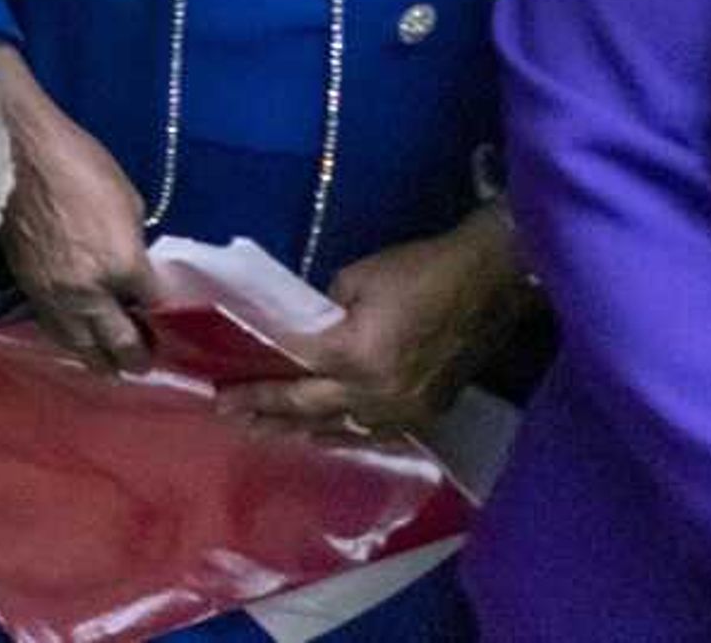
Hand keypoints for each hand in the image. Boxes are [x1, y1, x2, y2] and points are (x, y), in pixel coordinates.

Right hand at [0, 48, 155, 371]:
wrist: (18, 154)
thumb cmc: (80, 164)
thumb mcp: (128, 201)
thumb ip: (134, 245)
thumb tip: (133, 267)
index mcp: (124, 267)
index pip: (156, 306)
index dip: (166, 314)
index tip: (169, 318)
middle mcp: (91, 294)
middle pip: (120, 344)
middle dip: (138, 356)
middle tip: (144, 358)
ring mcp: (55, 296)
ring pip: (81, 348)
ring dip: (100, 358)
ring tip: (111, 363)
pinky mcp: (27, 290)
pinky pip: (54, 330)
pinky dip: (69, 339)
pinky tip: (76, 338)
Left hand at [225, 210, 530, 442]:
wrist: (488, 281)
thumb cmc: (418, 271)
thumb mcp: (354, 279)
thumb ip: (321, 315)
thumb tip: (300, 334)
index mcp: (353, 355)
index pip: (291, 371)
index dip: (256, 382)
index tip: (222, 390)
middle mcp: (376, 392)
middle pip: (310, 408)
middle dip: (268, 413)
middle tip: (231, 417)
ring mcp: (405, 409)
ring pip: (343, 429)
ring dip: (303, 431)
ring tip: (268, 433)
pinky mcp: (427, 413)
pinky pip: (377, 433)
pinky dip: (347, 436)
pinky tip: (326, 439)